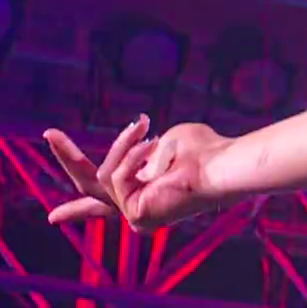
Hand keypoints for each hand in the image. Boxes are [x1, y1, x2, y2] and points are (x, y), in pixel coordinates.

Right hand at [43, 116, 234, 232]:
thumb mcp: (167, 141)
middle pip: (89, 189)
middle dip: (68, 158)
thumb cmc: (206, 150)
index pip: (107, 203)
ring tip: (144, 126)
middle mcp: (138, 207)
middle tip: (49, 133)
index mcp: (146, 191)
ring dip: (122, 144)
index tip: (53, 217)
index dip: (80, 208)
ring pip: (102, 173)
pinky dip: (131, 156)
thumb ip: (145, 150)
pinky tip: (152, 147)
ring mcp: (136, 213)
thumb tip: (138, 155)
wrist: (221, 165)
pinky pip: (116, 177)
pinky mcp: (135, 215)